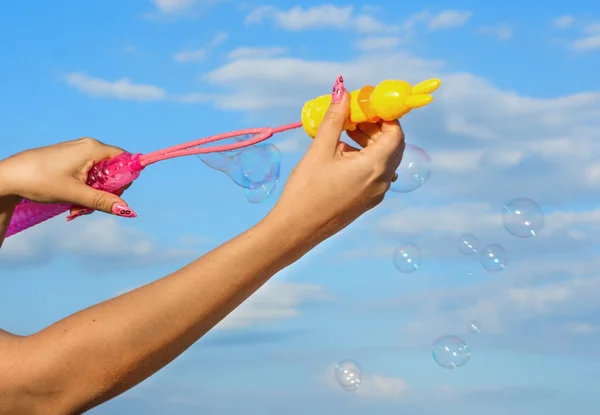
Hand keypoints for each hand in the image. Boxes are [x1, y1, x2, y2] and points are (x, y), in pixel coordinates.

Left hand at [0, 137, 135, 218]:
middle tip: (91, 206)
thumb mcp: (75, 194)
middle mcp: (88, 146)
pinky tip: (73, 200)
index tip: (114, 196)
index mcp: (93, 148)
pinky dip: (85, 189)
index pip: (125, 160)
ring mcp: (79, 152)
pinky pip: (89, 175)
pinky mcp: (71, 159)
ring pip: (100, 175)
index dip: (125, 179)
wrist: (9, 177)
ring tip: (77, 206)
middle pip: (113, 170)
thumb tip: (128, 211)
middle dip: (107, 191)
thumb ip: (103, 201)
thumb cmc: (40, 181)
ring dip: (94, 194)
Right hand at [272, 75, 404, 240]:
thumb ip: (335, 119)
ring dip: (369, 141)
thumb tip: (343, 92)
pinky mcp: (366, 201)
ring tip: (343, 132)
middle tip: (353, 115)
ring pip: (383, 159)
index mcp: (375, 167)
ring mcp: (375, 194)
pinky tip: (340, 154)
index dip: (384, 114)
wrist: (296, 229)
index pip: (395, 132)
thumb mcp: (320, 150)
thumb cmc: (306, 190)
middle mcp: (381, 181)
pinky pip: (374, 173)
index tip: (365, 105)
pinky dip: (364, 158)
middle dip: (375, 126)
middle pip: (392, 145)